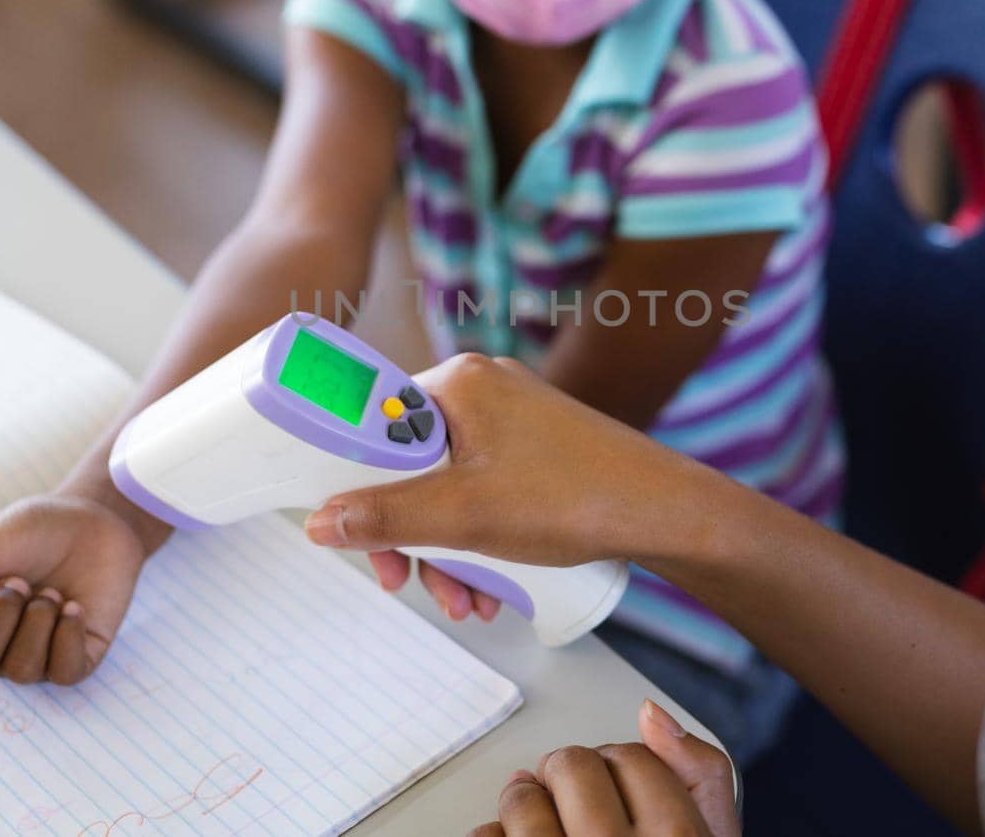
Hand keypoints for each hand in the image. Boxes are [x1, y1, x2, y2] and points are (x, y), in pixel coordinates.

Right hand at [0, 494, 146, 684]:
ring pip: (21, 670)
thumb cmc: (30, 533)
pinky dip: (67, 637)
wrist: (91, 519)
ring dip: (35, 622)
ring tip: (49, 590)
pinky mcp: (78, 657)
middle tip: (19, 581)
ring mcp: (37, 657)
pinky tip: (73, 606)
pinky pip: (65, 672)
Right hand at [305, 354, 727, 615]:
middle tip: (407, 585)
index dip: (355, 487)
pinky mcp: (537, 447)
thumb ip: (386, 519)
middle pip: (409, 465)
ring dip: (446, 551)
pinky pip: (483, 489)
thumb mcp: (463, 518)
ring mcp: (513, 418)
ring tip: (467, 602)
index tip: (355, 537)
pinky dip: (478, 538)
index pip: (372, 423)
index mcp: (458, 382)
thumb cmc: (574, 499)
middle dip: (409, 537)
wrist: (666, 513)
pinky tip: (491, 587)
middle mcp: (483, 389)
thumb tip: (318, 523)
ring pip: (448, 486)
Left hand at [469, 700, 738, 836]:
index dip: (619, 765)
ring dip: (524, 802)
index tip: (615, 786)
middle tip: (572, 796)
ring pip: (523, 801)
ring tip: (538, 821)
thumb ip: (701, 778)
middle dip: (567, 773)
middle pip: (574, 767)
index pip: (631, 757)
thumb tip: (651, 714)